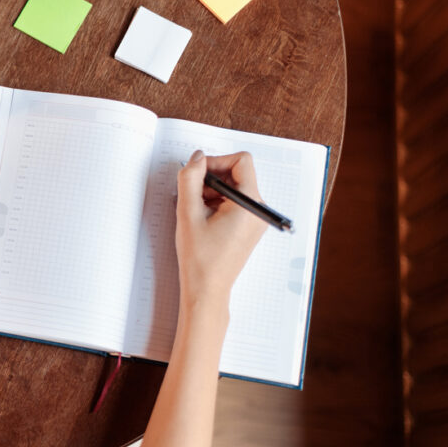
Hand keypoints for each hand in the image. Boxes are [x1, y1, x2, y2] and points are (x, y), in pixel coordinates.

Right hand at [175, 150, 267, 318]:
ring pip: (234, 188)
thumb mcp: (188, 212)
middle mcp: (259, 210)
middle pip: (237, 174)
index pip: (241, 162)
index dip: (216, 161)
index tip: (198, 174)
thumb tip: (196, 157)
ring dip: (212, 191)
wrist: (206, 289)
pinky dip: (216, 203)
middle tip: (191, 194)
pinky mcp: (248, 227)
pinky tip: (201, 218)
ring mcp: (255, 219)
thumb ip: (190, 178)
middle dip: (212, 178)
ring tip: (194, 210)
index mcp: (251, 204)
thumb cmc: (200, 258)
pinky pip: (234, 203)